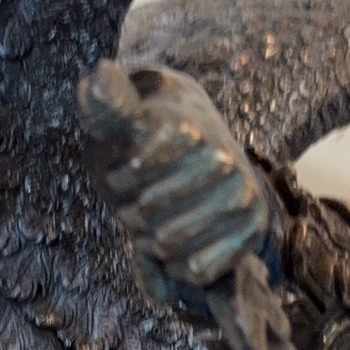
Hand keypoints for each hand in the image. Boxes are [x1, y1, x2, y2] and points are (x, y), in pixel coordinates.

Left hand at [78, 60, 273, 303]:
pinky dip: (176, 268)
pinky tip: (174, 250)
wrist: (195, 149)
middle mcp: (223, 159)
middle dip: (133, 214)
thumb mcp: (120, 118)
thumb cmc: (146, 137)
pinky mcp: (252, 228)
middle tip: (137, 202)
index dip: (121, 179)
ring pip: (171, 246)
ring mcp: (242, 194)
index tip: (124, 167)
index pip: (135, 174)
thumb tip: (97, 78)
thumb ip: (106, 104)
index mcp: (187, 129)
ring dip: (151, 243)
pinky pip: (199, 270)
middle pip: (149, 216)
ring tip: (152, 224)